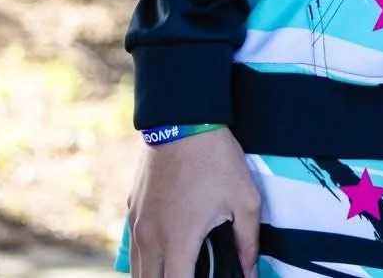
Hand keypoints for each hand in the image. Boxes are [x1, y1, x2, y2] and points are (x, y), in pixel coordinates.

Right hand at [128, 128, 260, 277]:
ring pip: (138, 270)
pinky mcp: (132, 211)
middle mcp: (150, 238)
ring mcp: (136, 225)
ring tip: (183, 271)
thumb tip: (250, 271)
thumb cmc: (216, 160)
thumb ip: (248, 242)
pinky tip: (168, 256)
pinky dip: (147, 261)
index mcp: (178, 240)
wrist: (182, 120)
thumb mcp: (245, 200)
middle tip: (194, 276)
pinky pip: (134, 249)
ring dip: (156, 276)